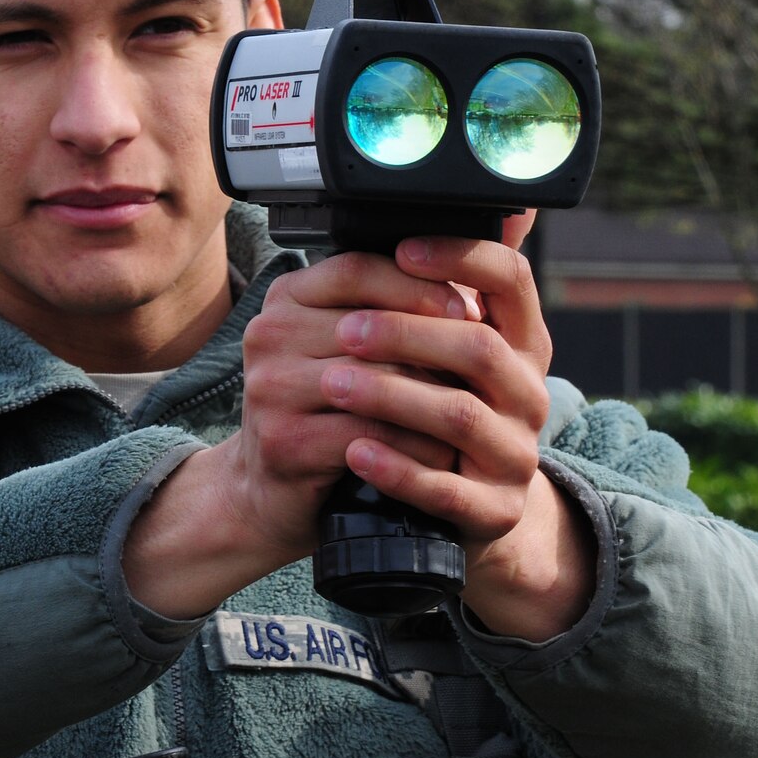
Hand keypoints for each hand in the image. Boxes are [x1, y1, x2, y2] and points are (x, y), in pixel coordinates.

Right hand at [122, 249, 468, 615]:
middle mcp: (269, 334)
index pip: (357, 269)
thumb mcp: (347, 348)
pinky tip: (444, 451)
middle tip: (488, 363)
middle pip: (372, 325)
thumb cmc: (324, 409)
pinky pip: (370, 433)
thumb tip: (472, 280)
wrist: (271, 488)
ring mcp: (270, 387)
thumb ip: (388, 309)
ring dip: (435, 395)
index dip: (417, 284)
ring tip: (477, 405)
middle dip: (438, 344)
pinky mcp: (285, 439)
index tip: (470, 305)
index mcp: (286, 298)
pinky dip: (415, 443)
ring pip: (377, 379)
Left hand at [322, 214, 594, 638]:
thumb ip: (444, 291)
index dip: (461, 258)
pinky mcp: (492, 510)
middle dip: (406, 334)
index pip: (512, 281)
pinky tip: (353, 450)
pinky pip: (445, 488)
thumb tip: (453, 211)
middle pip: (478, 349)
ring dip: (390, 396)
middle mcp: (529, 394)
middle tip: (346, 331)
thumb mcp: (453, 350)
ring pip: (458, 416)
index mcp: (523, 342)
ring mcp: (515, 455)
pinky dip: (396, 468)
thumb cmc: (447, 408)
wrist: (472, 509)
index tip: (404, 251)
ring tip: (331, 384)